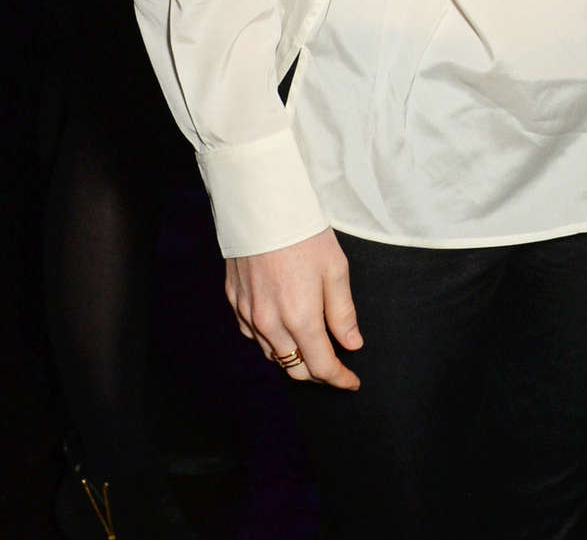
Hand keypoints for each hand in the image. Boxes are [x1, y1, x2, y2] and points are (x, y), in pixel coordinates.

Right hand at [226, 227, 361, 387]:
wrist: (262, 205)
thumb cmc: (304, 233)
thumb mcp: (335, 269)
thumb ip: (343, 312)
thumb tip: (351, 345)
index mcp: (300, 318)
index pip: (321, 366)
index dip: (339, 378)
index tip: (352, 382)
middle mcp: (270, 323)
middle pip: (294, 368)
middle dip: (317, 373)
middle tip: (335, 366)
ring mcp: (248, 314)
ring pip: (272, 354)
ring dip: (293, 356)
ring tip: (312, 346)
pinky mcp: (234, 301)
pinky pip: (253, 335)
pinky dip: (271, 339)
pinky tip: (283, 327)